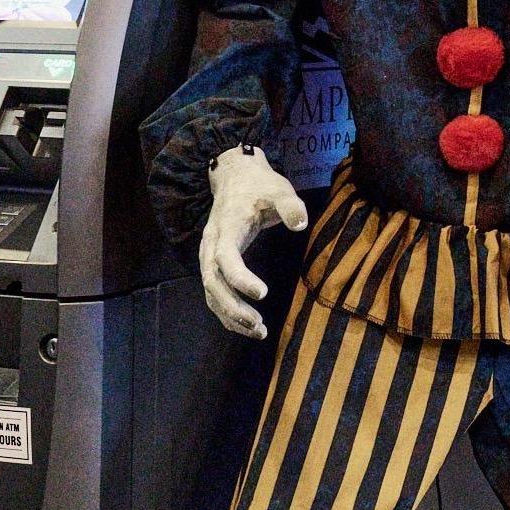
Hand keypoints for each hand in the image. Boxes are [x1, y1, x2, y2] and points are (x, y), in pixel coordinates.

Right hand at [199, 146, 306, 337]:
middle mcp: (211, 245)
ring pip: (211, 293)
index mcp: (225, 228)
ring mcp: (209, 256)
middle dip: (233, 307)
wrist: (236, 178)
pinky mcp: (214, 264)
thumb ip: (290, 206)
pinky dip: (228, 313)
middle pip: (213, 282)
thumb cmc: (260, 186)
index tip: (263, 293)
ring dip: (230, 315)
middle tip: (258, 324)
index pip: (225, 258)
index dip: (240, 278)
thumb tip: (300, 224)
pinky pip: (215, 294)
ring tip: (258, 331)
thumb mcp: (279, 189)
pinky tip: (249, 325)